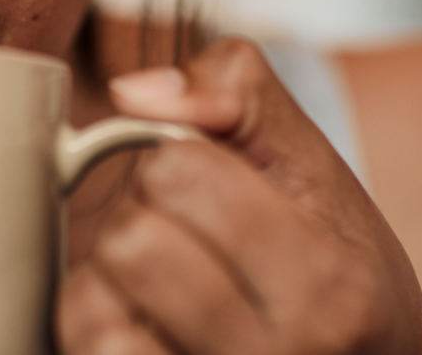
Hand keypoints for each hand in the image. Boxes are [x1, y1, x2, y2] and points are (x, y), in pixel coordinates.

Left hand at [57, 37, 421, 354]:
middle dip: (144, 215)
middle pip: (130, 239)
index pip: (177, 171)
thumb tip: (133, 91)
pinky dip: (101, 319)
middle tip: (188, 236)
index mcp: (326, 285)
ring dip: (112, 274)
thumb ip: (240, 93)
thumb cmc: (337, 266)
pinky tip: (148, 320)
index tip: (213, 185)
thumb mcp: (318, 166)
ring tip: (168, 281)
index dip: (179, 160)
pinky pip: (84, 344)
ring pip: (91, 301)